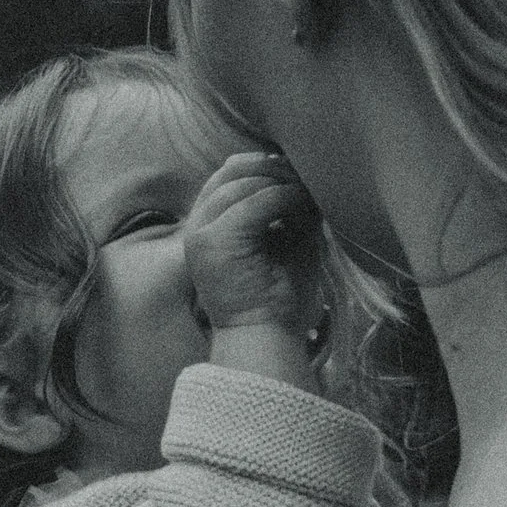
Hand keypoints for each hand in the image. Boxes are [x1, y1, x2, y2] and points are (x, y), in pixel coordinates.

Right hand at [182, 148, 323, 359]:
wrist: (265, 340)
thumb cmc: (277, 300)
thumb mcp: (282, 244)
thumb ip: (284, 210)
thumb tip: (303, 175)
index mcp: (207, 229)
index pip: (226, 177)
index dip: (261, 166)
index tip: (295, 172)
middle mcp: (197, 228)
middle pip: (230, 172)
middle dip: (271, 168)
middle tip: (306, 174)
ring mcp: (203, 233)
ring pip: (243, 183)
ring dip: (281, 182)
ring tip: (309, 192)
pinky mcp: (217, 240)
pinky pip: (256, 202)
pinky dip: (284, 197)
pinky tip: (304, 206)